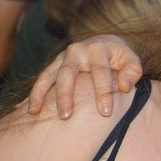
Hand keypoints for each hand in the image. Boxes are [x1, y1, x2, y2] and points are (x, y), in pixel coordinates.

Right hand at [27, 35, 141, 119]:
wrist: (104, 44)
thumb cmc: (120, 58)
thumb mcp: (131, 61)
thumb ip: (132, 72)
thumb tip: (124, 87)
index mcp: (98, 49)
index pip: (100, 72)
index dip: (103, 92)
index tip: (105, 112)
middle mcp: (77, 51)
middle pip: (68, 73)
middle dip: (66, 95)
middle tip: (66, 116)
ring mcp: (63, 58)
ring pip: (50, 75)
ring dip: (42, 94)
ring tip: (36, 113)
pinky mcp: (54, 65)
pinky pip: (42, 79)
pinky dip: (35, 93)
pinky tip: (28, 110)